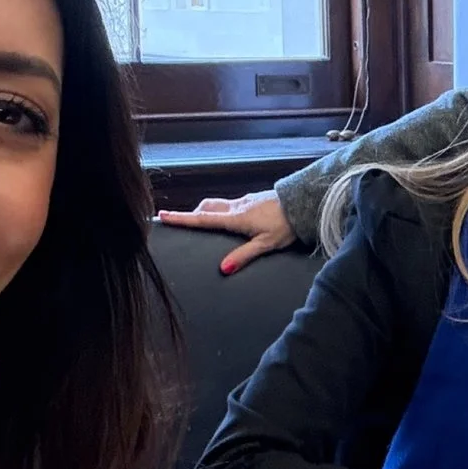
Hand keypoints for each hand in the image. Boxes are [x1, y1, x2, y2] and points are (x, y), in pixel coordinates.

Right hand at [157, 190, 293, 273]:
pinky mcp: (254, 199)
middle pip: (207, 207)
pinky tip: (230, 219)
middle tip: (180, 220)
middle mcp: (237, 206)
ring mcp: (246, 200)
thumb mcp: (266, 244)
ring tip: (202, 222)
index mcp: (236, 218)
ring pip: (219, 204)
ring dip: (207, 210)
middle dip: (192, 213)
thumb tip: (223, 269)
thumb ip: (243, 256)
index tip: (163, 216)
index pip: (203, 219)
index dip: (182, 218)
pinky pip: (232, 203)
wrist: (304, 202)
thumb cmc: (287, 224)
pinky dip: (222, 210)